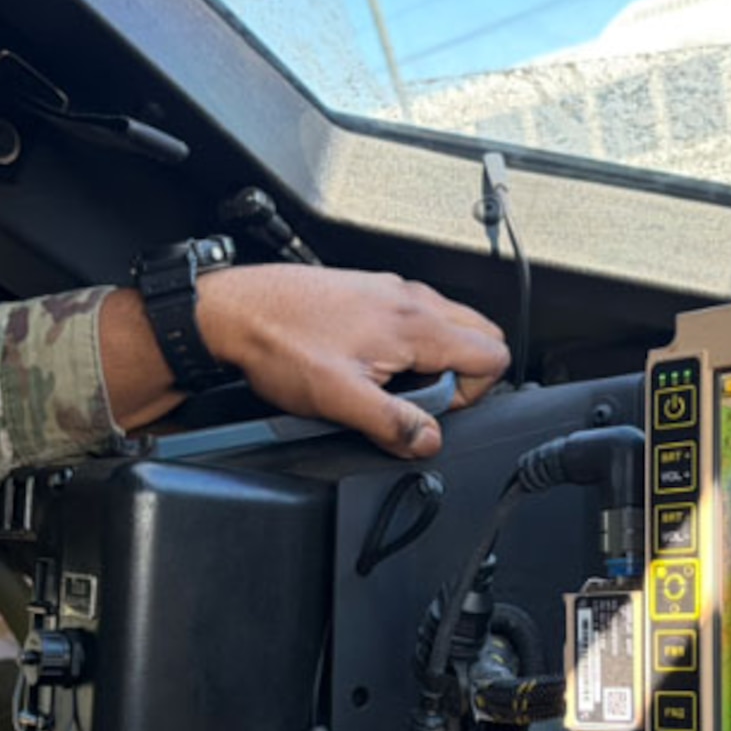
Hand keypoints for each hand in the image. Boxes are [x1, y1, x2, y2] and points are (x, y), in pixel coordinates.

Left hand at [195, 264, 509, 457]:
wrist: (237, 311)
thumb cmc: (280, 343)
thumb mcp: (339, 399)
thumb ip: (393, 423)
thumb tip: (428, 441)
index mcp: (415, 324)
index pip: (492, 355)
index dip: (473, 393)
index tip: (435, 409)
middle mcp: (410, 299)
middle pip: (482, 334)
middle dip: (464, 373)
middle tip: (420, 397)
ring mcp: (392, 290)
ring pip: (450, 324)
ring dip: (436, 357)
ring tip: (391, 381)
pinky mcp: (371, 290)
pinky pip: (417, 316)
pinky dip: (411, 343)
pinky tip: (371, 361)